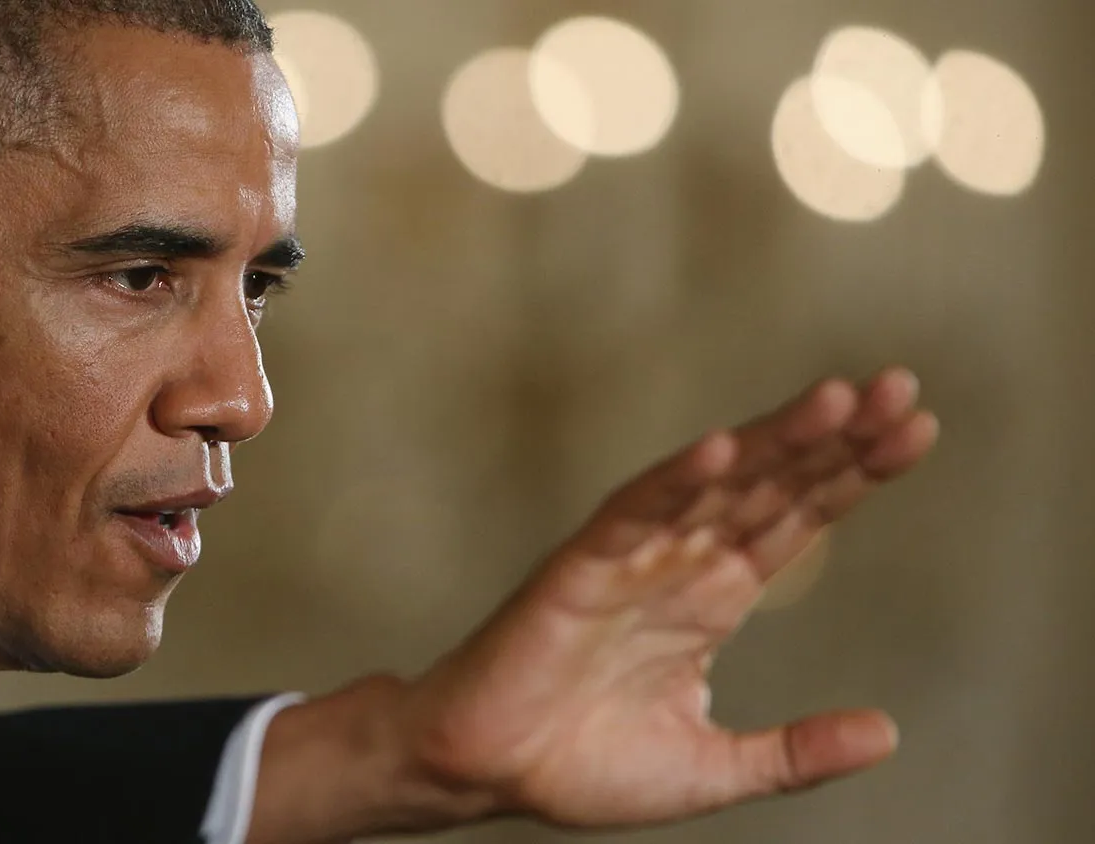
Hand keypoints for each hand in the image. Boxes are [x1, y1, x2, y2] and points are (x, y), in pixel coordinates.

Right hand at [396, 368, 937, 828]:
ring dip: (773, 440)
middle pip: (770, 486)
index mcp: (712, 600)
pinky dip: (673, 482)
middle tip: (899, 388)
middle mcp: (680, 565)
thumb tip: (886, 734)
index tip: (914, 432)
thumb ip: (795, 752)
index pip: (796, 523)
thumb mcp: (713, 768)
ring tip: (839, 400)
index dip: (853, 477)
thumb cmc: (583, 763)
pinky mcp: (579, 569)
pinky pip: (632, 514)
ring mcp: (632, 560)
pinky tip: (722, 449)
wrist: (491, 773)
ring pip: (712, 485)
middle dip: (836, 439)